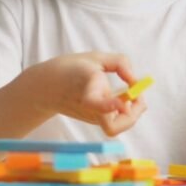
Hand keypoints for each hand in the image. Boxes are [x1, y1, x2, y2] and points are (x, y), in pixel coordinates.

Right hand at [28, 52, 148, 136]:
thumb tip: (135, 80)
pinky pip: (114, 120)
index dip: (110, 105)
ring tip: (130, 93)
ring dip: (132, 112)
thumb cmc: (72, 69)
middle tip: (138, 96)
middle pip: (113, 127)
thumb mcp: (95, 57)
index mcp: (86, 89)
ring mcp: (92, 117)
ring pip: (116, 126)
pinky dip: (125, 109)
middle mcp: (90, 108)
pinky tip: (122, 96)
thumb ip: (120, 63)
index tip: (123, 102)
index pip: (96, 104)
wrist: (47, 87)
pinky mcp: (94, 120)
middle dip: (133, 115)